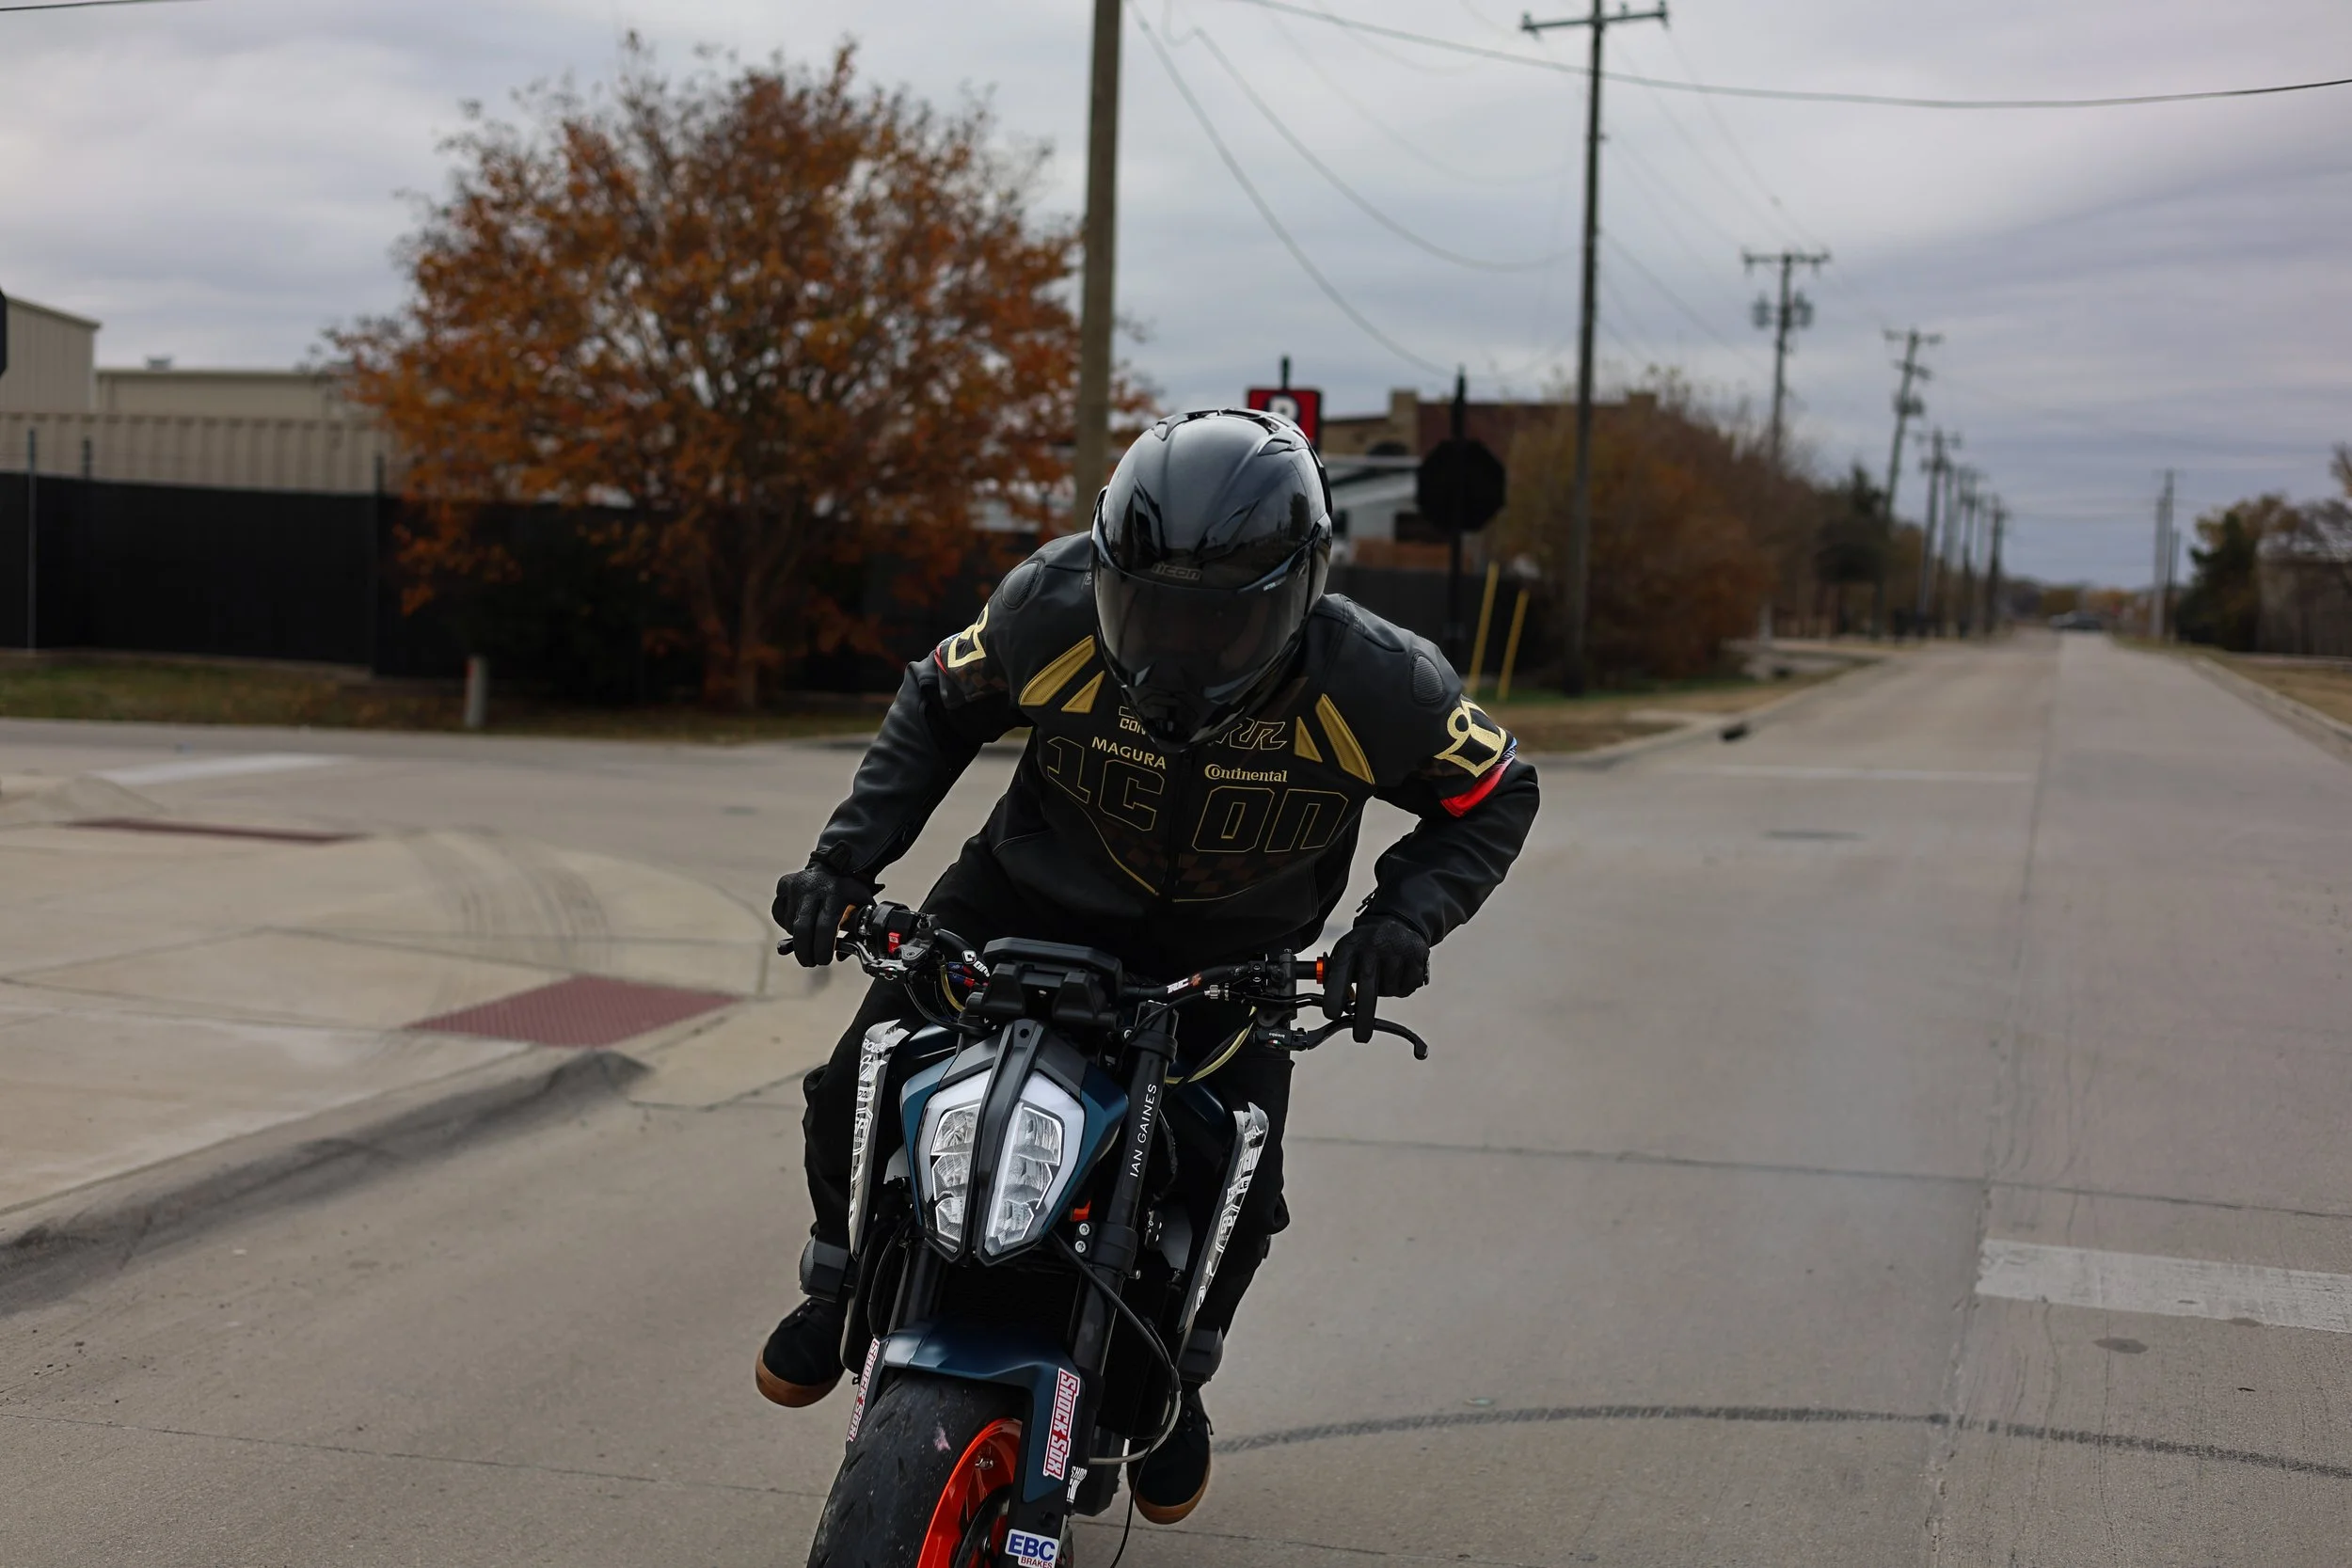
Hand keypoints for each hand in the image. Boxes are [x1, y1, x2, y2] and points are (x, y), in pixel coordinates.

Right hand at [772, 860, 877, 967]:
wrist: (834, 863)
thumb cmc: (849, 890)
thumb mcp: (862, 904)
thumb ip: (858, 930)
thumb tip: (841, 956)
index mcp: (836, 892)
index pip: (825, 927)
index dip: (823, 949)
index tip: (824, 960)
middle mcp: (813, 887)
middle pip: (802, 929)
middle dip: (805, 952)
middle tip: (810, 962)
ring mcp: (796, 885)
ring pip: (790, 924)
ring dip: (799, 937)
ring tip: (810, 934)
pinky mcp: (783, 884)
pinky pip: (779, 914)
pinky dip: (786, 923)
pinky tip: (798, 922)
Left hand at [1322, 918, 1429, 1042]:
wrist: (1398, 921)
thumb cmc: (1366, 944)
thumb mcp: (1347, 950)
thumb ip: (1339, 974)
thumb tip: (1337, 1004)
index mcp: (1351, 946)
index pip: (1339, 974)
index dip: (1335, 996)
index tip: (1332, 1014)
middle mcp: (1373, 947)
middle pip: (1368, 990)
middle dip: (1363, 1018)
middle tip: (1360, 1037)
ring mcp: (1396, 951)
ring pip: (1388, 992)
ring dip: (1385, 991)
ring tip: (1383, 973)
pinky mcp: (1416, 956)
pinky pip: (1406, 989)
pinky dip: (1401, 988)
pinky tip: (1398, 972)